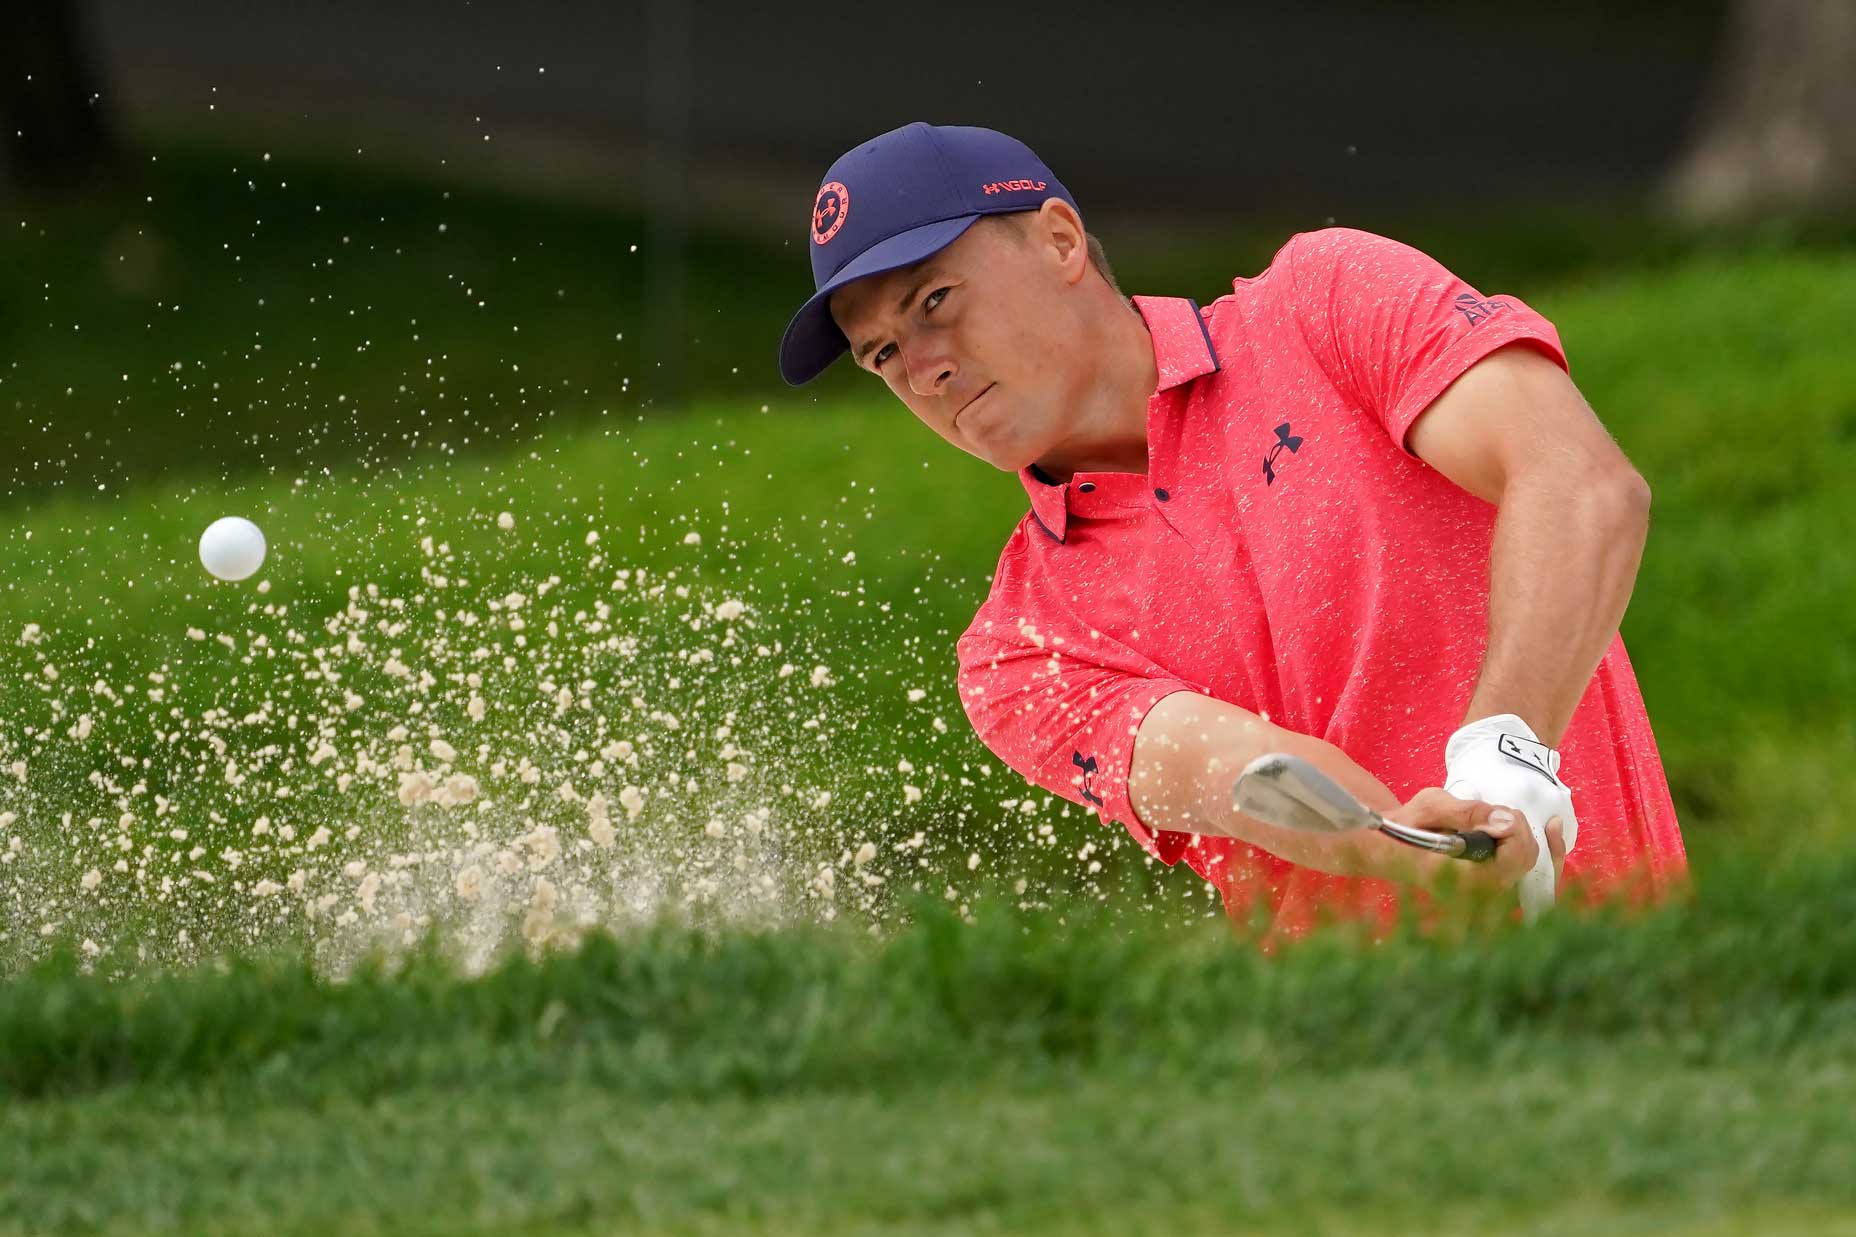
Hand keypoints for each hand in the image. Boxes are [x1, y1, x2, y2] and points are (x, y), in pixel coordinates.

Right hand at [1382, 788, 1564, 895]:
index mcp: (1463, 877)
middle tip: (1490, 811)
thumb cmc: (1404, 827)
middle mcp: (1481, 893)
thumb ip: (1468, 812)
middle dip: (1518, 827)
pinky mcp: (1494, 886)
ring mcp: (1489, 893)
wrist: (1388, 851)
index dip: (1514, 830)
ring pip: (1532, 863)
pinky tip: (1551, 827)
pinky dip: (1540, 847)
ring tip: (1496, 818)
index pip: (1515, 858)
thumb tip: (1506, 820)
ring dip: (1523, 834)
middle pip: (1527, 858)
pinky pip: (1530, 870)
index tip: (1493, 813)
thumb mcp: (1429, 806)